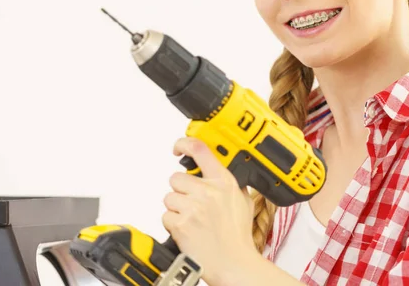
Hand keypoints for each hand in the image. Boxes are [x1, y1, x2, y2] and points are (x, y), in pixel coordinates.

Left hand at [161, 137, 258, 284]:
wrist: (234, 264)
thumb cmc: (237, 237)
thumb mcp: (243, 202)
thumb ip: (228, 185)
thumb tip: (216, 173)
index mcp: (224, 182)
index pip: (201, 150)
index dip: (184, 144)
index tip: (178, 147)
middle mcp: (208, 191)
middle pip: (177, 178)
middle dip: (182, 192)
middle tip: (194, 207)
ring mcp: (193, 206)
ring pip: (169, 197)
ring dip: (176, 209)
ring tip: (193, 221)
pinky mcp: (181, 222)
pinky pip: (166, 216)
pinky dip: (173, 225)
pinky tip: (188, 231)